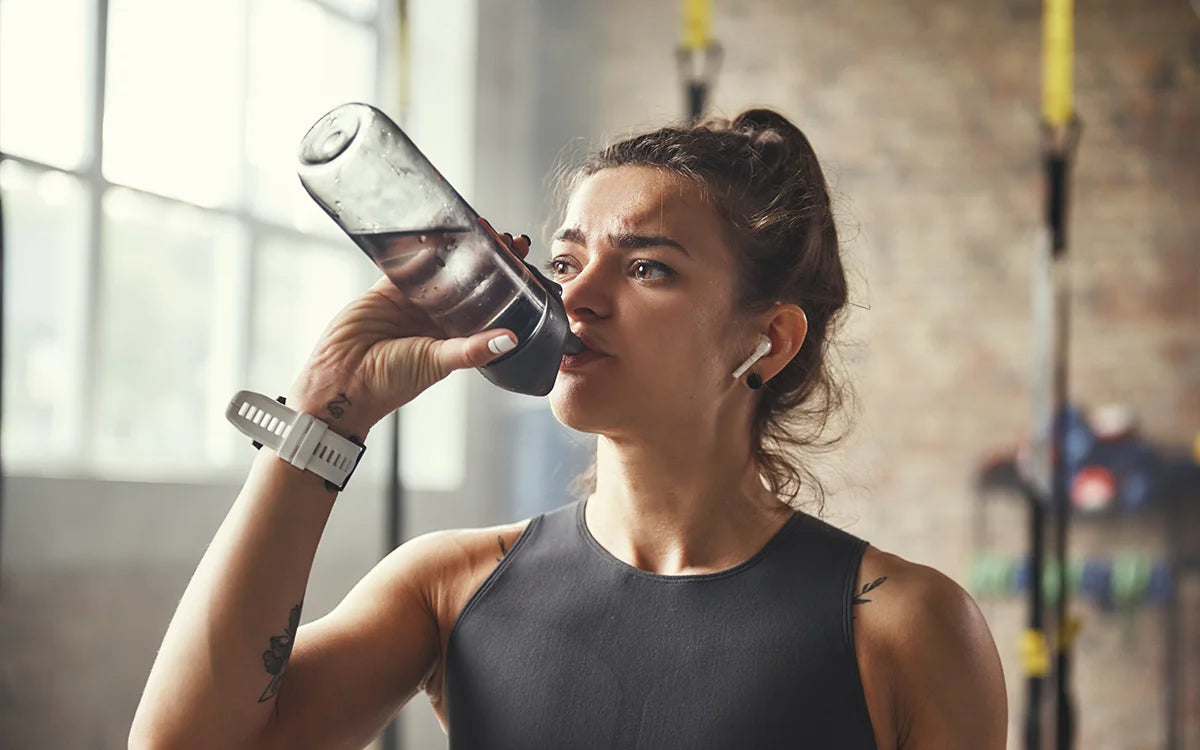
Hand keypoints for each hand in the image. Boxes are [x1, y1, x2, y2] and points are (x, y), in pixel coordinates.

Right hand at [286, 229, 532, 438]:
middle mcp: (436, 316)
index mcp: (455, 335)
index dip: (506, 283)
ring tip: (478, 227)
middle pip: (467, 280)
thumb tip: (510, 339)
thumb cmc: (390, 383)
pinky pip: (406, 262)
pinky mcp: (386, 289)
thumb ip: (472, 349)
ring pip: (439, 267)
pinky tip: (437, 229)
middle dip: (486, 259)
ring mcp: (412, 301)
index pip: (488, 303)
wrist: (342, 381)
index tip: (523, 262)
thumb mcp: (437, 363)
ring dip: (456, 248)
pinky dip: (419, 245)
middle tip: (507, 237)